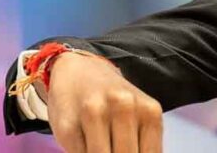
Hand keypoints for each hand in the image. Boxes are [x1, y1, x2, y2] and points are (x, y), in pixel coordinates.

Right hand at [45, 52, 162, 152]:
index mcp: (149, 110)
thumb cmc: (115, 102)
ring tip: (100, 145)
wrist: (80, 71)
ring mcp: (94, 114)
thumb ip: (143, 143)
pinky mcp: (67, 126)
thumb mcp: (139, 116)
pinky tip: (85, 142)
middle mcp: (124, 107)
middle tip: (112, 148)